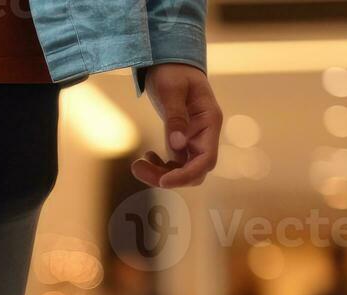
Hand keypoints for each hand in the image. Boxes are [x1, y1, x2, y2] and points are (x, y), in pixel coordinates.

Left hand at [133, 64, 220, 188]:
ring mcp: (195, 139)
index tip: (163, 182)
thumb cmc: (173, 71)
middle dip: (168, 177)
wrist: (171, 61)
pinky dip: (160, 166)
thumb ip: (175, 117)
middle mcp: (206, 134)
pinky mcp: (183, 140)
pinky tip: (146, 157)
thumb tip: (177, 144)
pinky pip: (175, 163)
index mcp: (210, 121)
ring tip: (137, 165)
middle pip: (194, 171)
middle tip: (137, 168)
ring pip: (182, 170)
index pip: (206, 160)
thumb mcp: (171, 90)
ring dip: (160, 173)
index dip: (186, 175)